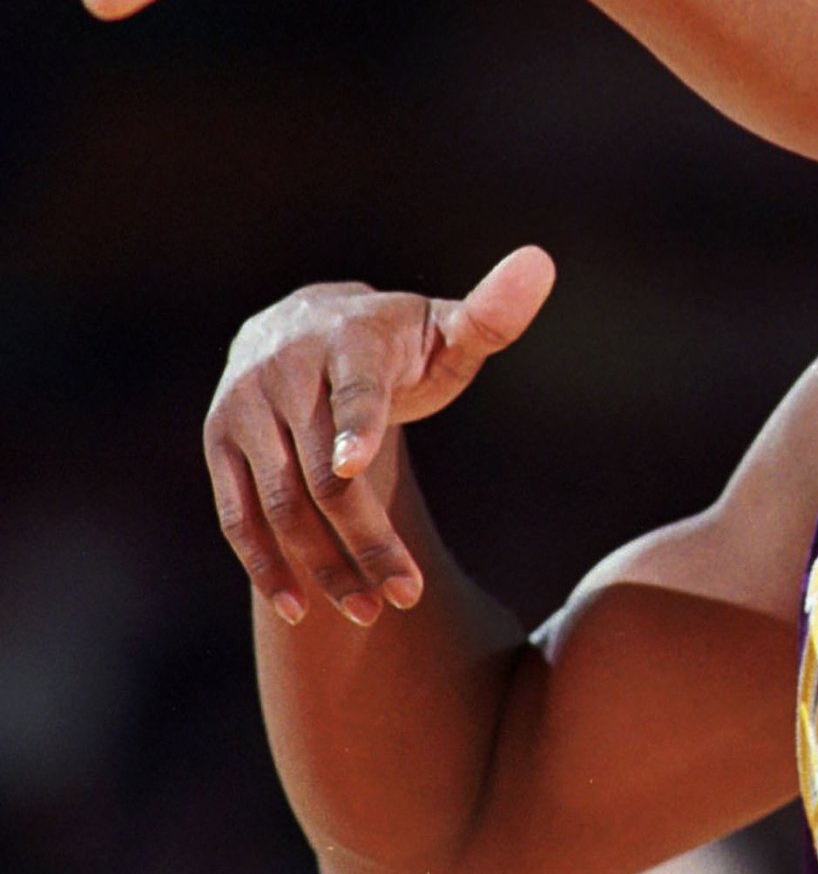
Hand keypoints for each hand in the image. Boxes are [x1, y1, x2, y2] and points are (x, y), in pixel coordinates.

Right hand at [205, 245, 555, 626]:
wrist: (302, 328)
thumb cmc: (398, 342)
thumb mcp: (446, 329)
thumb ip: (492, 315)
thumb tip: (541, 264)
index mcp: (350, 340)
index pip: (355, 388)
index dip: (356, 424)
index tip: (354, 465)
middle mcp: (286, 372)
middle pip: (321, 471)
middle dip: (364, 536)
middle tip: (407, 593)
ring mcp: (244, 410)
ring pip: (280, 502)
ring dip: (322, 563)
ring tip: (371, 609)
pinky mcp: (220, 445)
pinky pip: (237, 514)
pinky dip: (263, 564)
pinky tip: (300, 606)